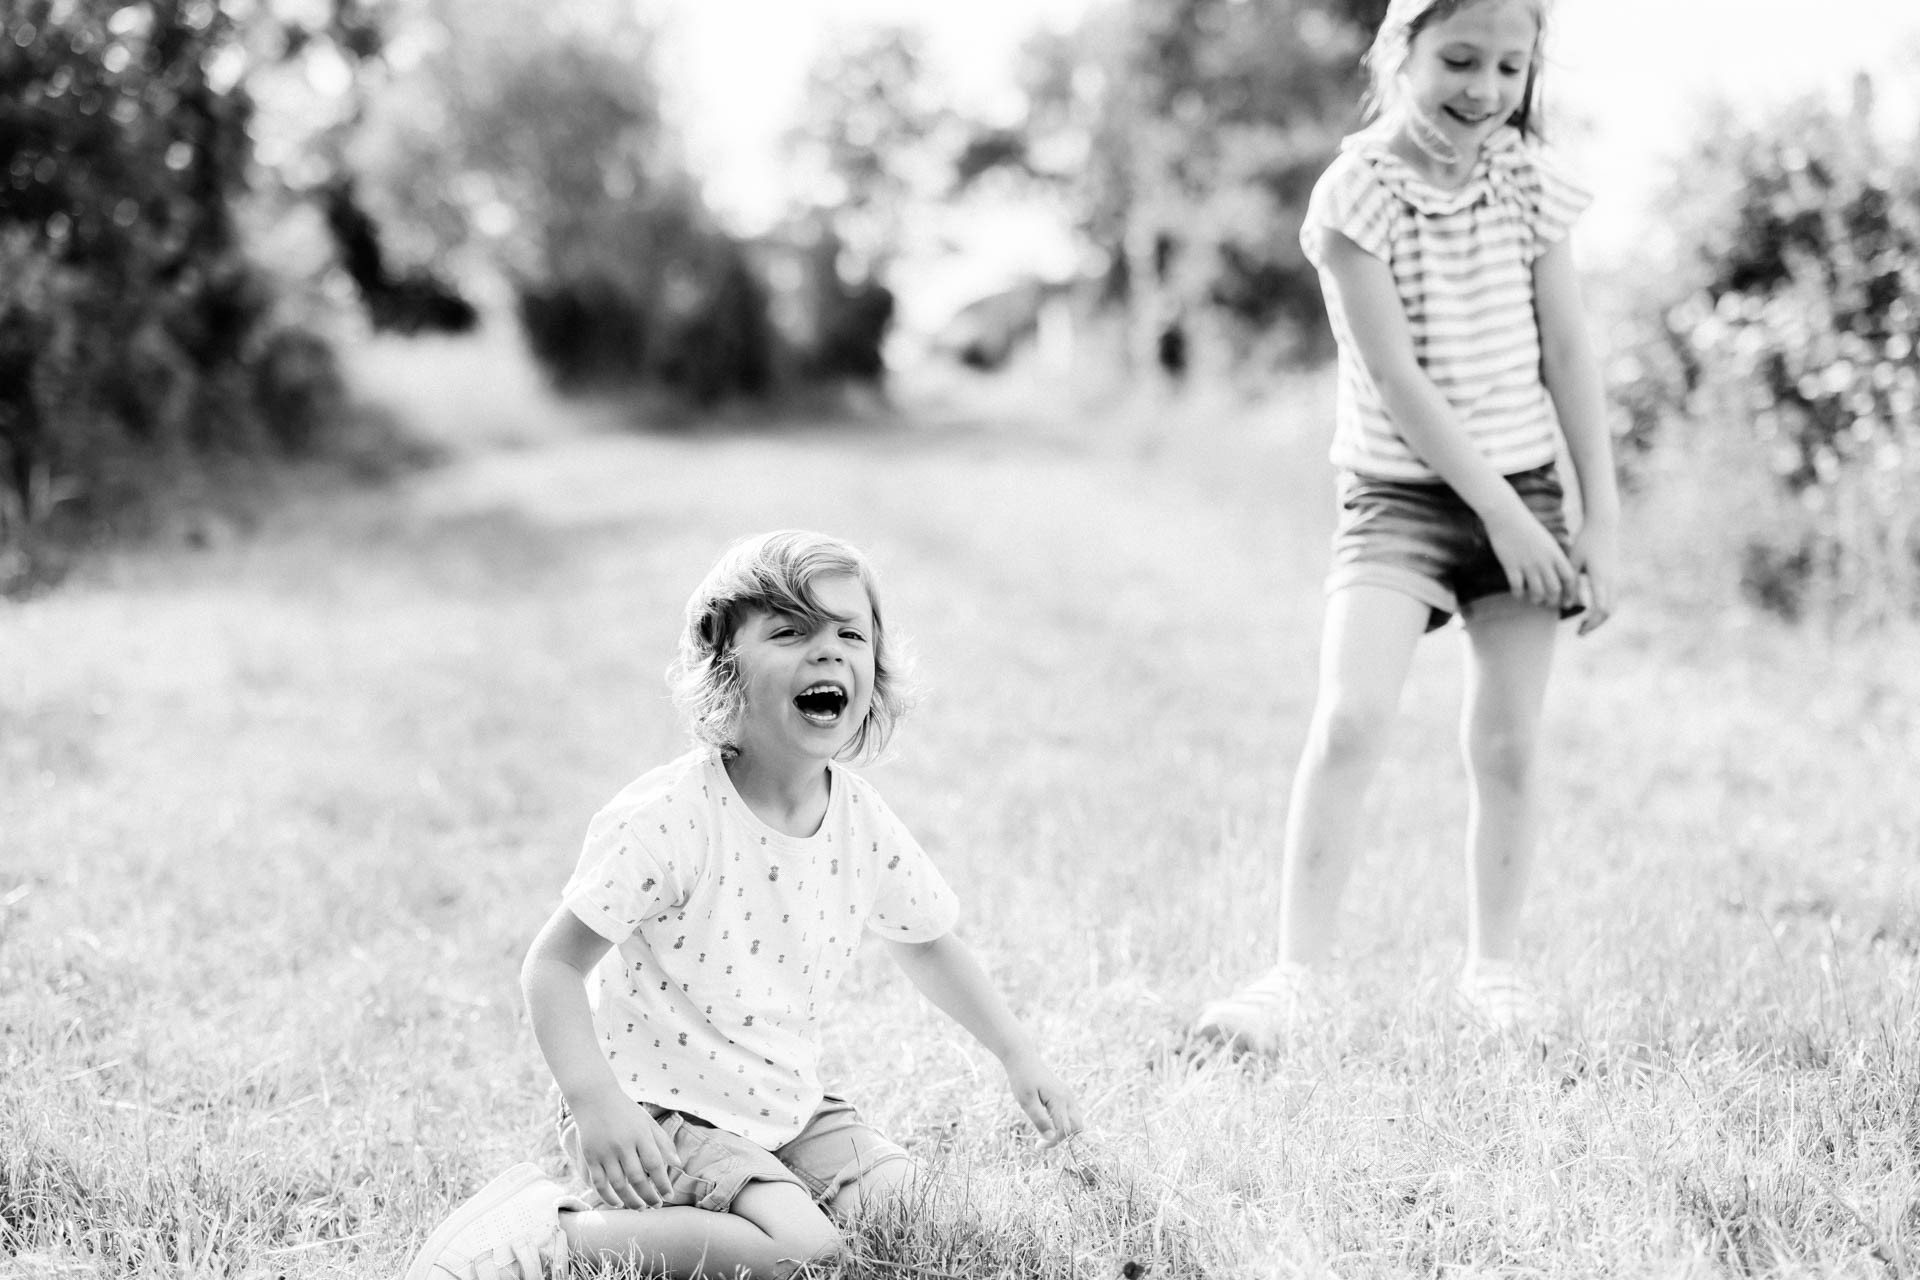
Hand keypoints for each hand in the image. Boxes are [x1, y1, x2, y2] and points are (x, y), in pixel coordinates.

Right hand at [569, 1090, 680, 1208]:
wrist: (594, 1098)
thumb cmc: (626, 1111)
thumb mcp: (647, 1122)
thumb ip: (663, 1143)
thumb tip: (678, 1165)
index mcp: (641, 1135)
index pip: (655, 1165)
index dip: (663, 1184)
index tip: (669, 1197)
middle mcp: (623, 1144)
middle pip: (638, 1179)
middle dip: (649, 1197)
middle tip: (656, 1206)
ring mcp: (605, 1151)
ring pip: (619, 1185)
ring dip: (631, 1201)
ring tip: (640, 1208)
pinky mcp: (590, 1157)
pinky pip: (599, 1183)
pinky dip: (608, 1197)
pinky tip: (618, 1204)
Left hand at [1002, 1048, 1084, 1149]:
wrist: (1022, 1058)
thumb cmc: (1022, 1078)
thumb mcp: (1026, 1101)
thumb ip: (1040, 1120)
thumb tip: (1051, 1137)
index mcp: (1060, 1100)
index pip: (1064, 1130)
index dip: (1053, 1142)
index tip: (1037, 1145)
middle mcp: (1068, 1098)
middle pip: (1077, 1127)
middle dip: (1063, 1138)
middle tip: (1043, 1139)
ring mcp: (1068, 1096)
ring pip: (1076, 1121)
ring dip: (1063, 1130)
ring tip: (1044, 1130)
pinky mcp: (1065, 1095)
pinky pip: (1070, 1114)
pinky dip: (1062, 1122)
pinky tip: (1046, 1119)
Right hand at [1484, 507, 1578, 610]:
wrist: (1507, 516)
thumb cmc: (1527, 527)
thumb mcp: (1547, 540)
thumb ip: (1554, 556)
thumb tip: (1558, 572)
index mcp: (1555, 554)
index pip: (1569, 578)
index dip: (1571, 594)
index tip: (1568, 603)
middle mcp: (1544, 561)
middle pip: (1554, 589)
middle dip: (1553, 601)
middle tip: (1549, 605)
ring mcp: (1527, 564)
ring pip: (1537, 591)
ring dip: (1536, 600)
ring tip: (1534, 600)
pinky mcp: (1511, 565)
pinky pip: (1517, 587)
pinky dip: (1518, 595)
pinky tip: (1517, 594)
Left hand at [1569, 522, 1619, 634]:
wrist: (1603, 525)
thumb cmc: (1585, 541)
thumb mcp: (1572, 561)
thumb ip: (1570, 584)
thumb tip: (1565, 606)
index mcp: (1601, 578)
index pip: (1600, 609)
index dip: (1591, 623)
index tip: (1579, 631)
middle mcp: (1611, 581)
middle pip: (1609, 611)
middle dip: (1595, 624)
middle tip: (1580, 632)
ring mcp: (1615, 578)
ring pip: (1612, 605)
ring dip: (1599, 617)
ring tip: (1584, 623)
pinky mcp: (1614, 575)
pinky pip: (1612, 598)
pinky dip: (1603, 608)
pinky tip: (1589, 609)